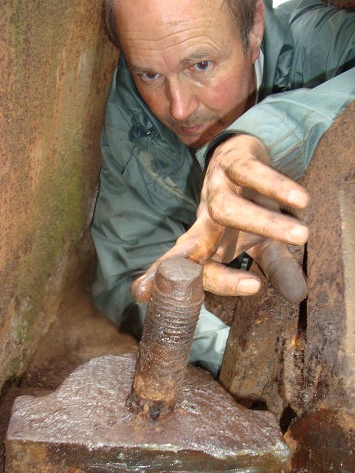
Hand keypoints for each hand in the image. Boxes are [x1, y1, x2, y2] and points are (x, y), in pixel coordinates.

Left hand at [132, 135, 309, 303]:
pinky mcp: (232, 160)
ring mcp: (215, 188)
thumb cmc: (246, 206)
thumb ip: (275, 267)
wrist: (238, 155)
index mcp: (206, 242)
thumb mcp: (261, 241)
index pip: (195, 269)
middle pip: (193, 245)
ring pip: (225, 208)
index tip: (229, 289)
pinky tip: (299, 200)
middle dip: (215, 270)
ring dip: (264, 223)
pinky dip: (273, 186)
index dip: (201, 285)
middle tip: (254, 287)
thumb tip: (298, 295)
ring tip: (301, 235)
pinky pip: (248, 172)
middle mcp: (204, 218)